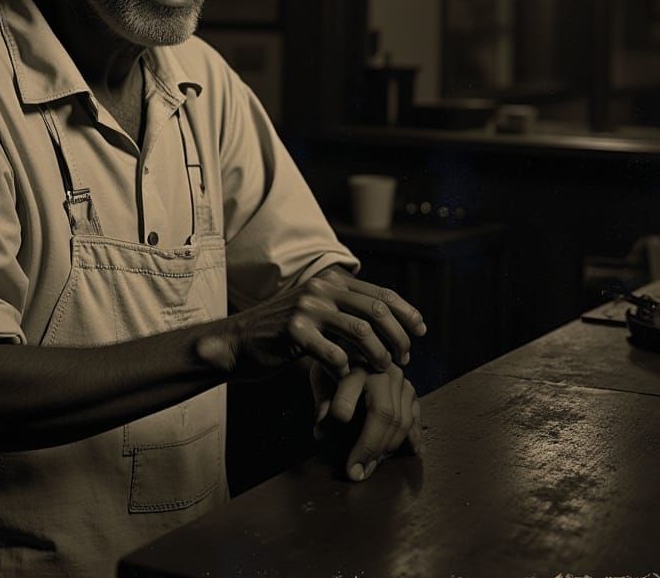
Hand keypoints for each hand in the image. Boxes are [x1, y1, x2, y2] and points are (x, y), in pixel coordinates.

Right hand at [196, 270, 425, 380]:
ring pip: (361, 331)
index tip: (421, 331)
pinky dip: (347, 369)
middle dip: (399, 336)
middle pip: (377, 309)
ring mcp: (307, 308)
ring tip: (384, 369)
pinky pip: (335, 354)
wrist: (237, 342)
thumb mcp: (315, 311)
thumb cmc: (281, 333)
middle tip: (405, 357)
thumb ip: (344, 309)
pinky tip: (348, 378)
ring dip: (379, 354)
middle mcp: (320, 288)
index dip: (407, 312)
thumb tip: (386, 320)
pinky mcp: (293, 331)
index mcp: (330, 280)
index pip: (380, 293)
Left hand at [311, 362, 422, 480]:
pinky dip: (412, 439)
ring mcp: (401, 381)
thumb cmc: (336, 365)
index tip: (329, 442)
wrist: (357, 347)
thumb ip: (322, 402)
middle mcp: (383, 370)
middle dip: (370, 448)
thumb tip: (321, 433)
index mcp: (356, 364)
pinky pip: (415, 419)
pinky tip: (409, 453)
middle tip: (357, 473)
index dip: (342, 423)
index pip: (349, 395)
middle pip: (383, 414)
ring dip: (387, 450)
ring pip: (402, 421)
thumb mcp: (322, 376)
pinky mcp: (411, 390)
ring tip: (371, 467)